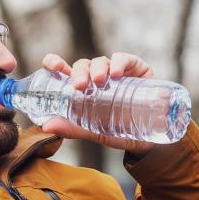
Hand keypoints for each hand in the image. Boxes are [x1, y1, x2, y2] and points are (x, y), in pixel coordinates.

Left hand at [39, 51, 158, 153]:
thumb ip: (72, 128)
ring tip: (99, 81)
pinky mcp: (137, 69)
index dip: (56, 63)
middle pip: (83, 65)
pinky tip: (116, 73)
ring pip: (101, 62)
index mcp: (84, 89)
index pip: (65, 70)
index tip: (51, 65)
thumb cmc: (121, 133)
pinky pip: (125, 59)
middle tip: (79, 86)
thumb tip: (46, 126)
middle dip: (79, 72)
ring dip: (97, 68)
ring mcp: (118, 72)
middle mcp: (99, 77)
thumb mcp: (95, 132)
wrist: (152, 141)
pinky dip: (119, 62)